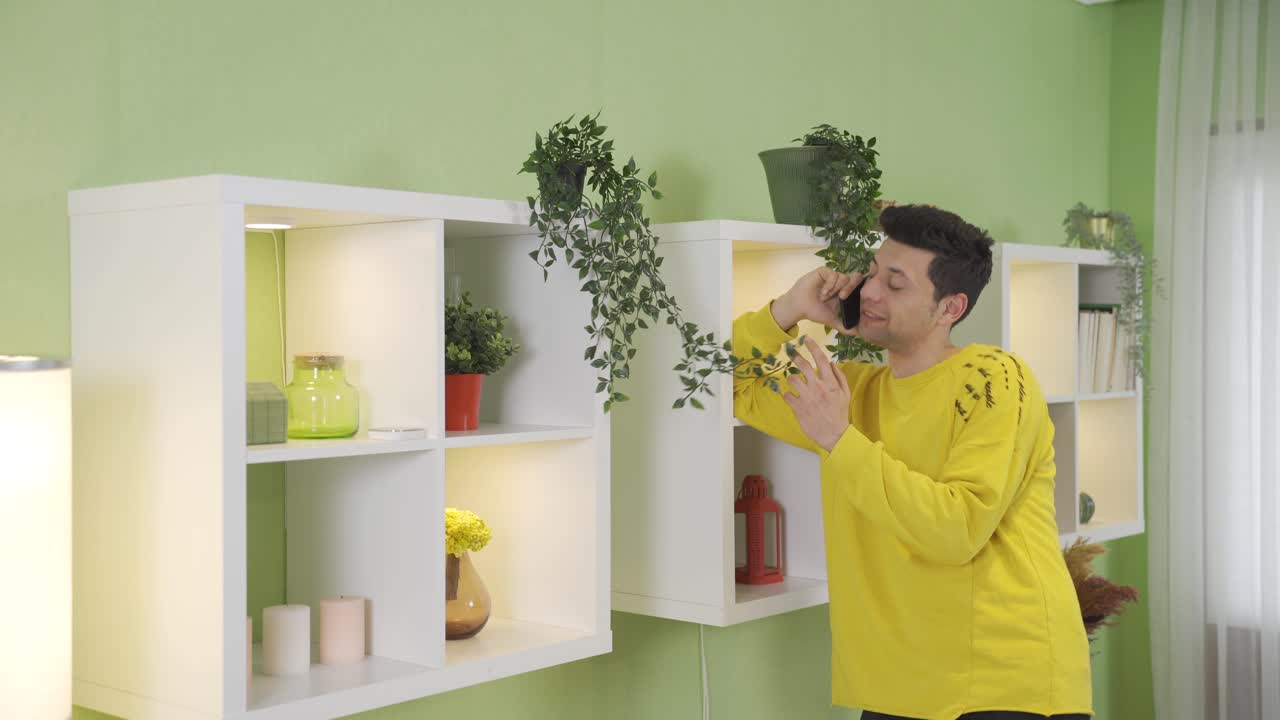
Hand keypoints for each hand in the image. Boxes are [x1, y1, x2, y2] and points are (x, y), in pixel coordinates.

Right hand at [770, 267, 862, 335]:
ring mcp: (832, 276)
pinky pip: (833, 274)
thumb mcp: (832, 321)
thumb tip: (859, 334)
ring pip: (844, 277)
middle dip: (851, 288)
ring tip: (825, 298)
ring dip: (835, 289)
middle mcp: (841, 283)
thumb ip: (845, 327)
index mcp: (845, 292)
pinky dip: (829, 285)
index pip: (859, 285)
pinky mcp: (824, 271)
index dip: (862, 288)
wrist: (799, 308)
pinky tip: (823, 293)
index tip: (859, 298)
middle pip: (856, 277)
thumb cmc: (814, 311)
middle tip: (842, 298)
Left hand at [783, 337, 851, 451]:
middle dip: (796, 356)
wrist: (834, 435)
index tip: (806, 339)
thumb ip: (839, 377)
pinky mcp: (798, 407)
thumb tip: (832, 363)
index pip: (821, 360)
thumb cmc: (840, 414)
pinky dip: (787, 395)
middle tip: (791, 353)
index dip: (813, 347)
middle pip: (803, 365)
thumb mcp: (845, 394)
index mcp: (830, 383)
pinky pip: (787, 395)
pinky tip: (791, 398)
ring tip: (794, 383)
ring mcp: (807, 397)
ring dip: (791, 378)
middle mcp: (818, 387)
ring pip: (792, 378)